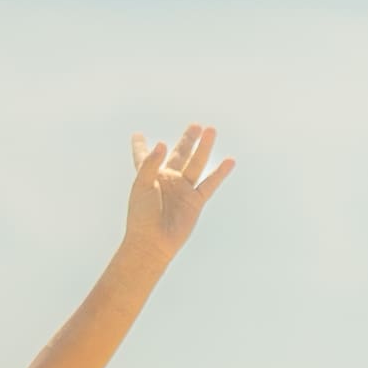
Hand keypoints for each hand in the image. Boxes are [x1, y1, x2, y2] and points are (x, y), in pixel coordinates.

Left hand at [123, 124, 234, 264]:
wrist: (152, 242)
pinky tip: (229, 161)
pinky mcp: (195, 201)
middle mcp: (167, 180)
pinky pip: (210, 183)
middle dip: (187, 140)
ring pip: (196, 163)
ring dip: (203, 148)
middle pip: (179, 154)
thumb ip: (150, 163)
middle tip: (195, 126)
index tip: (137, 135)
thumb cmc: (141, 215)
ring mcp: (182, 190)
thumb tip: (163, 144)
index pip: (143, 157)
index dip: (140, 146)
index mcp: (149, 176)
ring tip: (211, 130)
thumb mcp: (141, 185)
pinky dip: (220, 172)